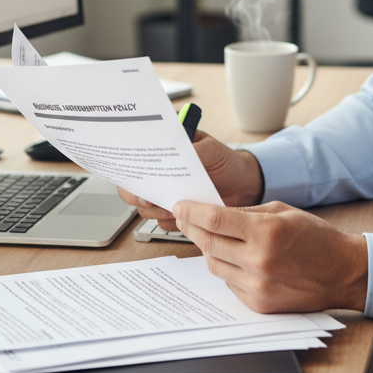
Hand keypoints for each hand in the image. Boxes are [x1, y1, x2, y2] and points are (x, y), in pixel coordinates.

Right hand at [117, 130, 263, 230]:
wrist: (242, 185)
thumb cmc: (225, 161)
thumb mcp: (211, 149)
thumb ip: (194, 150)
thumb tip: (179, 154)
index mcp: (162, 150)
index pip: (134, 156)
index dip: (130, 167)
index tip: (139, 176)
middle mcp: (158, 174)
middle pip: (131, 186)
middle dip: (137, 194)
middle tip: (150, 198)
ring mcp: (164, 194)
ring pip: (144, 208)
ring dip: (156, 209)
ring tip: (176, 206)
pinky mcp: (173, 213)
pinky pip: (161, 222)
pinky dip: (170, 221)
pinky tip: (185, 215)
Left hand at [171, 199, 368, 313]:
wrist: (342, 272)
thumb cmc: (315, 238)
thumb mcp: (282, 211)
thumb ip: (246, 213)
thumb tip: (214, 212)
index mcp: (266, 232)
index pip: (215, 220)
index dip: (192, 211)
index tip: (180, 205)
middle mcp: (259, 261)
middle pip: (208, 243)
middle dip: (192, 227)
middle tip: (184, 217)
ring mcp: (258, 286)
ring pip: (214, 265)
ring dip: (208, 248)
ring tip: (211, 236)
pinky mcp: (259, 304)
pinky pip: (228, 283)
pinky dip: (226, 268)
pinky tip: (233, 258)